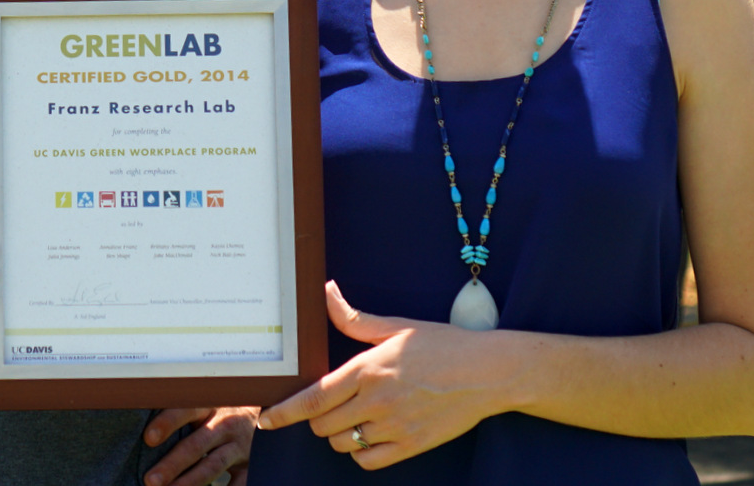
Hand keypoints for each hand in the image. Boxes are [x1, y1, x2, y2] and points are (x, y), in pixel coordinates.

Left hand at [141, 406, 254, 485]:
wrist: (262, 415)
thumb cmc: (220, 411)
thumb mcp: (204, 403)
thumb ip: (180, 411)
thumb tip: (142, 422)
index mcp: (209, 405)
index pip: (186, 411)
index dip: (168, 423)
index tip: (148, 438)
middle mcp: (225, 424)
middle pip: (197, 445)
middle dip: (173, 464)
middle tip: (151, 480)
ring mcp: (239, 445)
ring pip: (213, 466)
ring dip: (190, 482)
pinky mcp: (251, 464)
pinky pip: (239, 483)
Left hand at [255, 281, 507, 470]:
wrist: (488, 372)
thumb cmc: (443, 344)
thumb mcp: (396, 326)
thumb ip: (354, 318)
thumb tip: (326, 292)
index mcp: (367, 369)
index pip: (312, 398)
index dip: (283, 412)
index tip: (265, 418)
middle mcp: (377, 400)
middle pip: (322, 425)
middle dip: (316, 419)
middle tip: (327, 408)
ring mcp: (395, 426)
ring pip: (343, 444)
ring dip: (339, 435)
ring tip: (352, 418)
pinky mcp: (412, 445)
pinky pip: (369, 461)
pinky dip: (362, 452)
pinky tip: (369, 435)